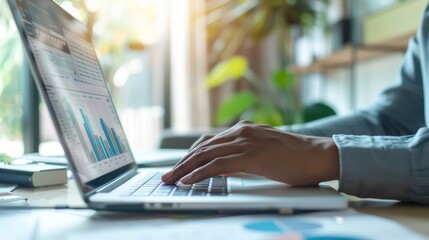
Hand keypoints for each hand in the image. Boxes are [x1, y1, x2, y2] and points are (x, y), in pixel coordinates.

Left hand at [162, 121, 338, 185]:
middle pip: (202, 147)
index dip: (190, 155)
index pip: (208, 142)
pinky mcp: (251, 155)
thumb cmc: (295, 157)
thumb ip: (242, 156)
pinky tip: (189, 181)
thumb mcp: (264, 152)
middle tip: (167, 175)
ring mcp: (246, 142)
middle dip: (182, 163)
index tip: (178, 167)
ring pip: (206, 155)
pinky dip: (200, 173)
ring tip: (171, 180)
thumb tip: (222, 168)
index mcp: (244, 130)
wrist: (319, 155)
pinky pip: (218, 165)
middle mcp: (241, 132)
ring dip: (185, 168)